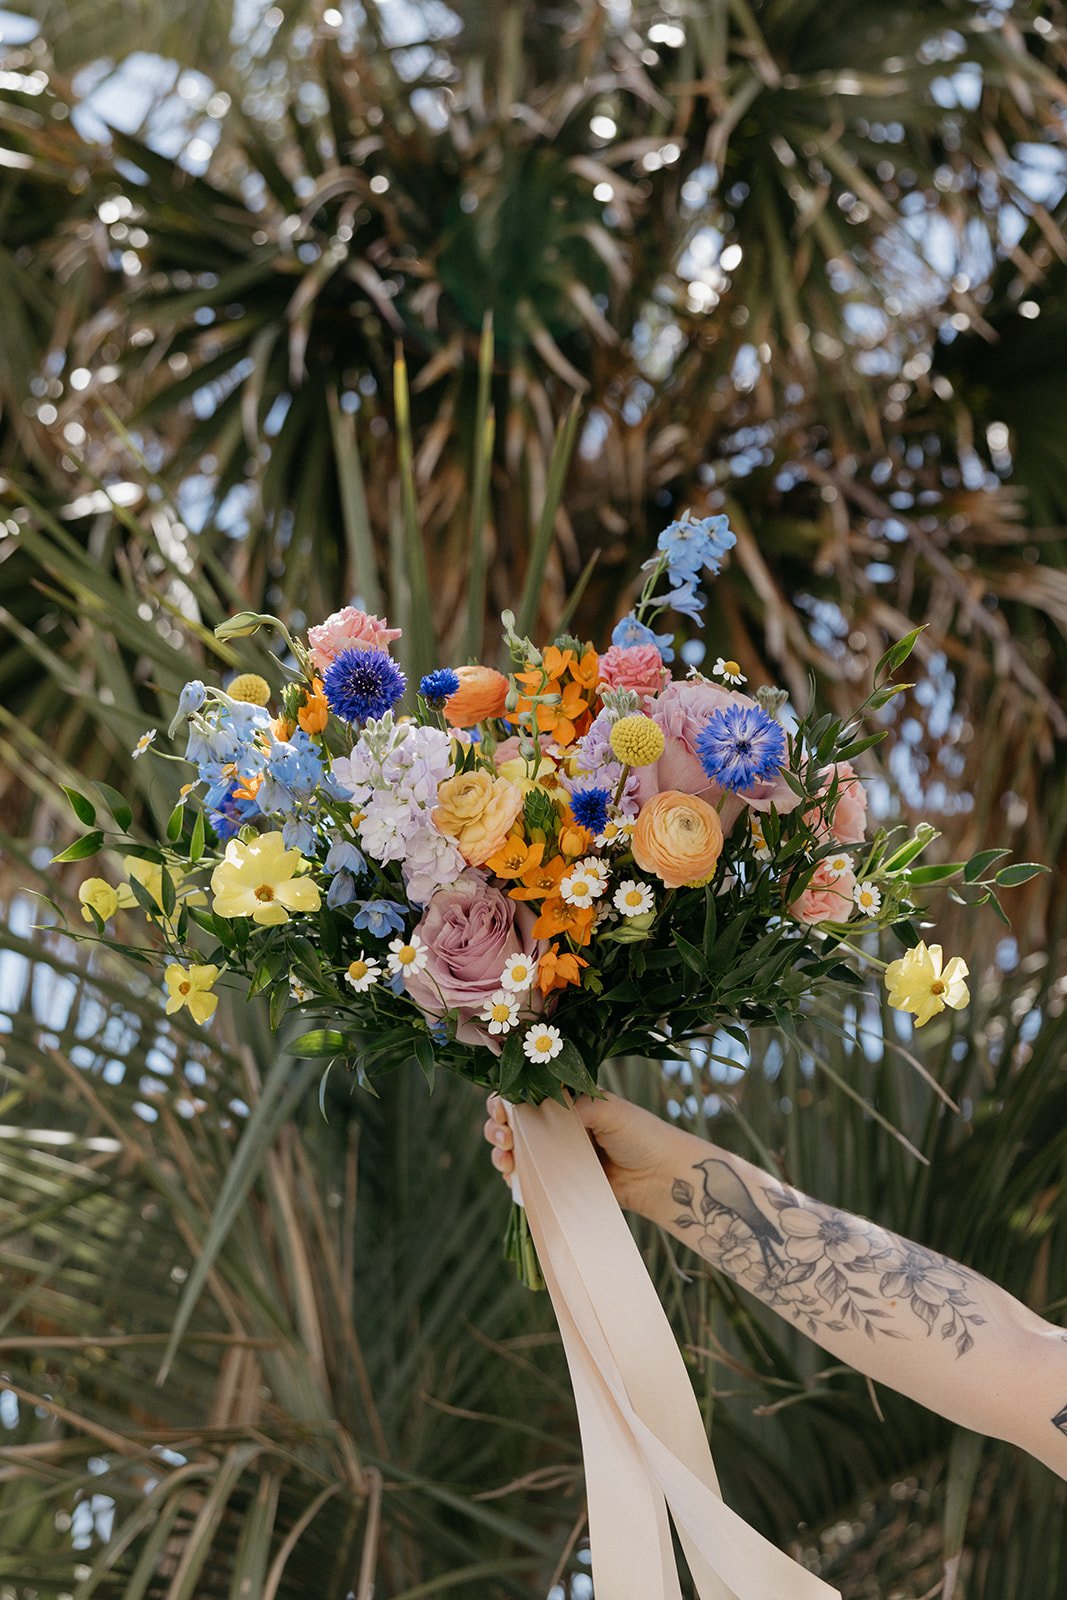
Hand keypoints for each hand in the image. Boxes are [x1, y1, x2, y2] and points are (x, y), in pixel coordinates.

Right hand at [484, 1091, 667, 1214]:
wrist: (661, 1177)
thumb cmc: (640, 1135)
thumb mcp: (609, 1111)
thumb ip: (575, 1105)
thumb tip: (541, 1105)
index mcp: (569, 1102)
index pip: (527, 1095)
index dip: (506, 1101)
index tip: (502, 1112)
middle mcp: (558, 1126)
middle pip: (513, 1123)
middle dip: (497, 1127)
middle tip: (503, 1137)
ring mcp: (557, 1155)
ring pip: (515, 1151)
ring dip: (500, 1152)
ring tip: (504, 1159)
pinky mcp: (561, 1182)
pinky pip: (529, 1178)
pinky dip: (513, 1176)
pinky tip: (510, 1176)